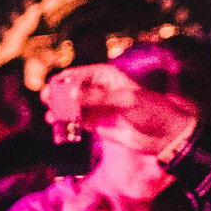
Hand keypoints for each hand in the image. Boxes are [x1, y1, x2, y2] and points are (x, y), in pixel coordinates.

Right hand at [43, 64, 197, 158]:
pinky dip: (66, 122)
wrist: (163, 135)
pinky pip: (76, 121)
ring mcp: (96, 107)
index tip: (53, 87)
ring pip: (71, 106)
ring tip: (51, 116)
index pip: (80, 74)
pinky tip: (58, 124)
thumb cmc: (151, 111)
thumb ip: (97, 98)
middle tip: (47, 100)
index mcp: (107, 77)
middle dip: (58, 95)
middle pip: (71, 90)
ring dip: (60, 110)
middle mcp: (99, 90)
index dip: (64, 80)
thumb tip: (71, 95)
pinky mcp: (96, 124)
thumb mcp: (125, 101)